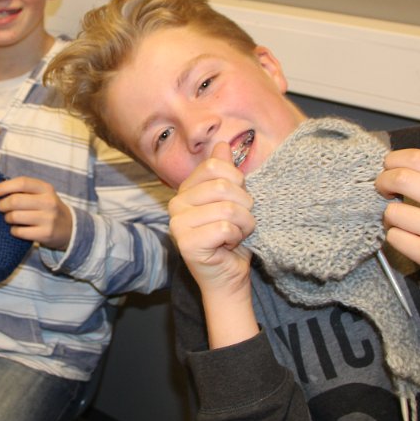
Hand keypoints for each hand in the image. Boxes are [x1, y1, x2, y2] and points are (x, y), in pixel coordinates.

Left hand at [0, 176, 72, 249]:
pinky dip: (13, 230)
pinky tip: (17, 229)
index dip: (3, 187)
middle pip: (15, 201)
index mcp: (46, 188)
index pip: (21, 182)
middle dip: (2, 205)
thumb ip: (24, 189)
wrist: (70, 228)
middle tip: (1, 208)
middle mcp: (49, 202)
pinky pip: (19, 232)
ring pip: (15, 217)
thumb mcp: (42, 194)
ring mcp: (48, 219)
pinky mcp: (45, 234)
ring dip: (7, 218)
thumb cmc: (48, 208)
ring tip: (9, 218)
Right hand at [169, 141, 255, 297]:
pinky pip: (225, 229)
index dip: (237, 183)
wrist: (228, 276)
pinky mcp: (186, 244)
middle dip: (244, 206)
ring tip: (236, 235)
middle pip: (223, 187)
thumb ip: (224, 173)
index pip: (215, 167)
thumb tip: (222, 144)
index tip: (237, 201)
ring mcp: (178, 224)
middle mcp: (175, 204)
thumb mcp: (231, 200)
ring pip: (227, 209)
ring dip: (243, 224)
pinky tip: (228, 246)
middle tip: (239, 222)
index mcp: (185, 190)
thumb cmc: (231, 238)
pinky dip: (236, 238)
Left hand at [376, 148, 419, 333]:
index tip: (388, 168)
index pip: (418, 158)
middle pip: (401, 179)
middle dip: (383, 182)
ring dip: (390, 216)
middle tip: (383, 190)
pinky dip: (395, 237)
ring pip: (392, 212)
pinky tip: (410, 240)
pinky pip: (394, 237)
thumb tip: (392, 165)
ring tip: (404, 222)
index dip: (394, 160)